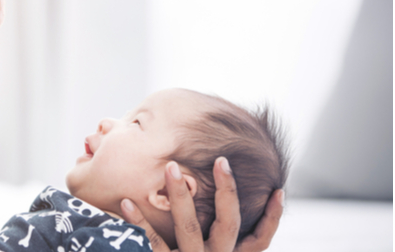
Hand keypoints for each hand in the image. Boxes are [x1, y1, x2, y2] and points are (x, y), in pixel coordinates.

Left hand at [119, 157, 284, 251]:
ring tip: (171, 168)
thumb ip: (223, 240)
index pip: (260, 241)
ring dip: (181, 196)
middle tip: (221, 161)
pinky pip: (152, 243)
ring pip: (189, 228)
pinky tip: (125, 202)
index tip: (278, 190)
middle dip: (227, 192)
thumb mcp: (216, 251)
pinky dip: (138, 223)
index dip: (272, 218)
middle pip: (228, 225)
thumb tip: (245, 203)